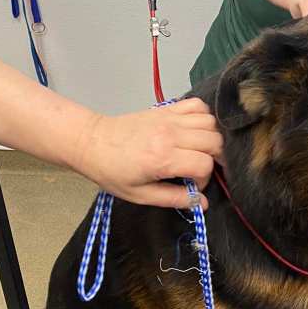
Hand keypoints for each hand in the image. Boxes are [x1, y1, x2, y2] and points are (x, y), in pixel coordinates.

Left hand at [71, 98, 222, 207]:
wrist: (92, 142)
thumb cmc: (112, 172)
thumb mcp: (140, 195)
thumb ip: (173, 199)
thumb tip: (202, 203)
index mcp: (163, 157)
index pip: (204, 164)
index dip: (204, 179)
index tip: (191, 185)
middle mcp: (171, 134)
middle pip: (214, 141)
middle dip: (215, 158)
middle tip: (200, 168)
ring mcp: (169, 118)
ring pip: (210, 122)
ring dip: (211, 138)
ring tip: (199, 150)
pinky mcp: (166, 108)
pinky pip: (197, 105)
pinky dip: (204, 116)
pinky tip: (195, 130)